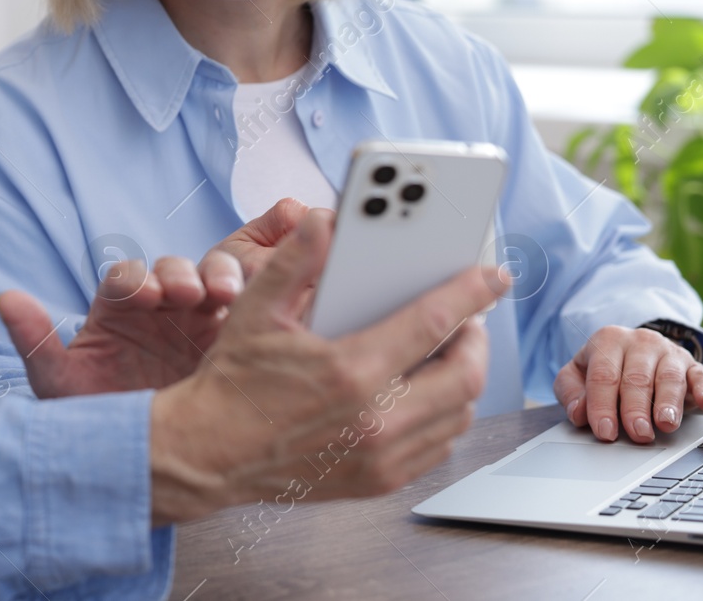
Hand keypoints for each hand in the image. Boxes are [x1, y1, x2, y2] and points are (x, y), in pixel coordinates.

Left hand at [0, 250, 244, 398]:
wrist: (141, 467)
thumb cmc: (95, 420)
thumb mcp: (60, 386)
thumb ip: (35, 343)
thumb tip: (5, 296)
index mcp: (117, 310)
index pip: (126, 280)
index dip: (136, 281)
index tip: (145, 296)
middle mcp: (160, 307)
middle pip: (174, 272)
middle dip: (184, 274)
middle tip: (191, 294)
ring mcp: (198, 321)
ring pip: (214, 282)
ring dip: (222, 280)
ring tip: (228, 297)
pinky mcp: (234, 342)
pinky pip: (249, 312)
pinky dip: (257, 303)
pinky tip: (263, 310)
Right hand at [147, 209, 508, 524]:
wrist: (210, 452)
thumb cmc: (233, 383)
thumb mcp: (256, 311)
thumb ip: (293, 261)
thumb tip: (322, 221)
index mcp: (350, 369)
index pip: (434, 322)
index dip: (471, 292)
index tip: (491, 276)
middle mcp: (376, 418)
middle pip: (464, 374)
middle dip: (476, 340)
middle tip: (466, 319)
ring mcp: (382, 456)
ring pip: (458, 414)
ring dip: (461, 379)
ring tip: (445, 353)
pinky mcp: (379, 480)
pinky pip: (437, 447)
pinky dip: (442, 417)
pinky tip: (422, 395)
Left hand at [554, 325, 702, 442]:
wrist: (633, 347)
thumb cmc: (604, 366)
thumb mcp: (577, 374)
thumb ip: (571, 392)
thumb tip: (578, 413)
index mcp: (608, 340)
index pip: (603, 376)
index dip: (603, 405)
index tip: (605, 431)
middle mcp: (640, 343)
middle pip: (637, 378)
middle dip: (636, 409)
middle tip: (637, 434)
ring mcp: (669, 353)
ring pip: (669, 378)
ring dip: (668, 403)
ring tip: (665, 424)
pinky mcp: (692, 366)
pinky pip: (702, 376)